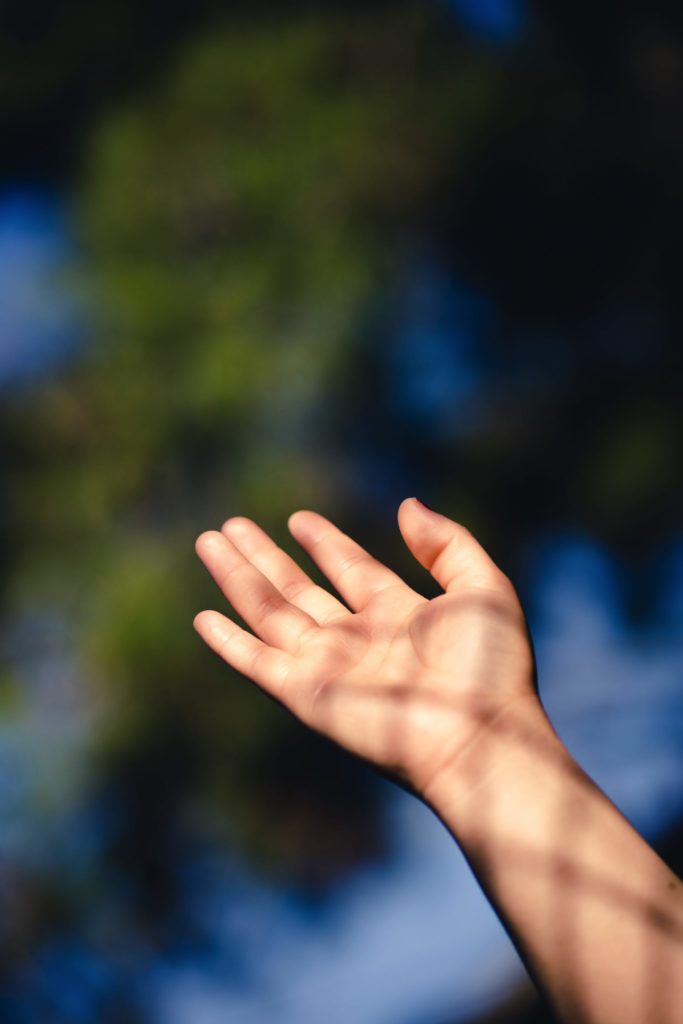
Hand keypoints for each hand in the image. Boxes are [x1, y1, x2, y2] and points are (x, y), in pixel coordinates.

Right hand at [194, 498, 537, 801]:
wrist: (478, 740)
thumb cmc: (490, 670)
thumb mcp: (484, 589)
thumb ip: (447, 544)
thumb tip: (406, 505)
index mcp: (399, 614)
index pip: (350, 568)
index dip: (325, 543)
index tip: (299, 519)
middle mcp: (357, 640)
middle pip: (298, 589)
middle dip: (264, 556)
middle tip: (231, 525)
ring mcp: (328, 668)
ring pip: (270, 614)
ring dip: (237, 579)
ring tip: (209, 542)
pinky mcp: (306, 695)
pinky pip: (258, 662)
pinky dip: (229, 643)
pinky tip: (204, 618)